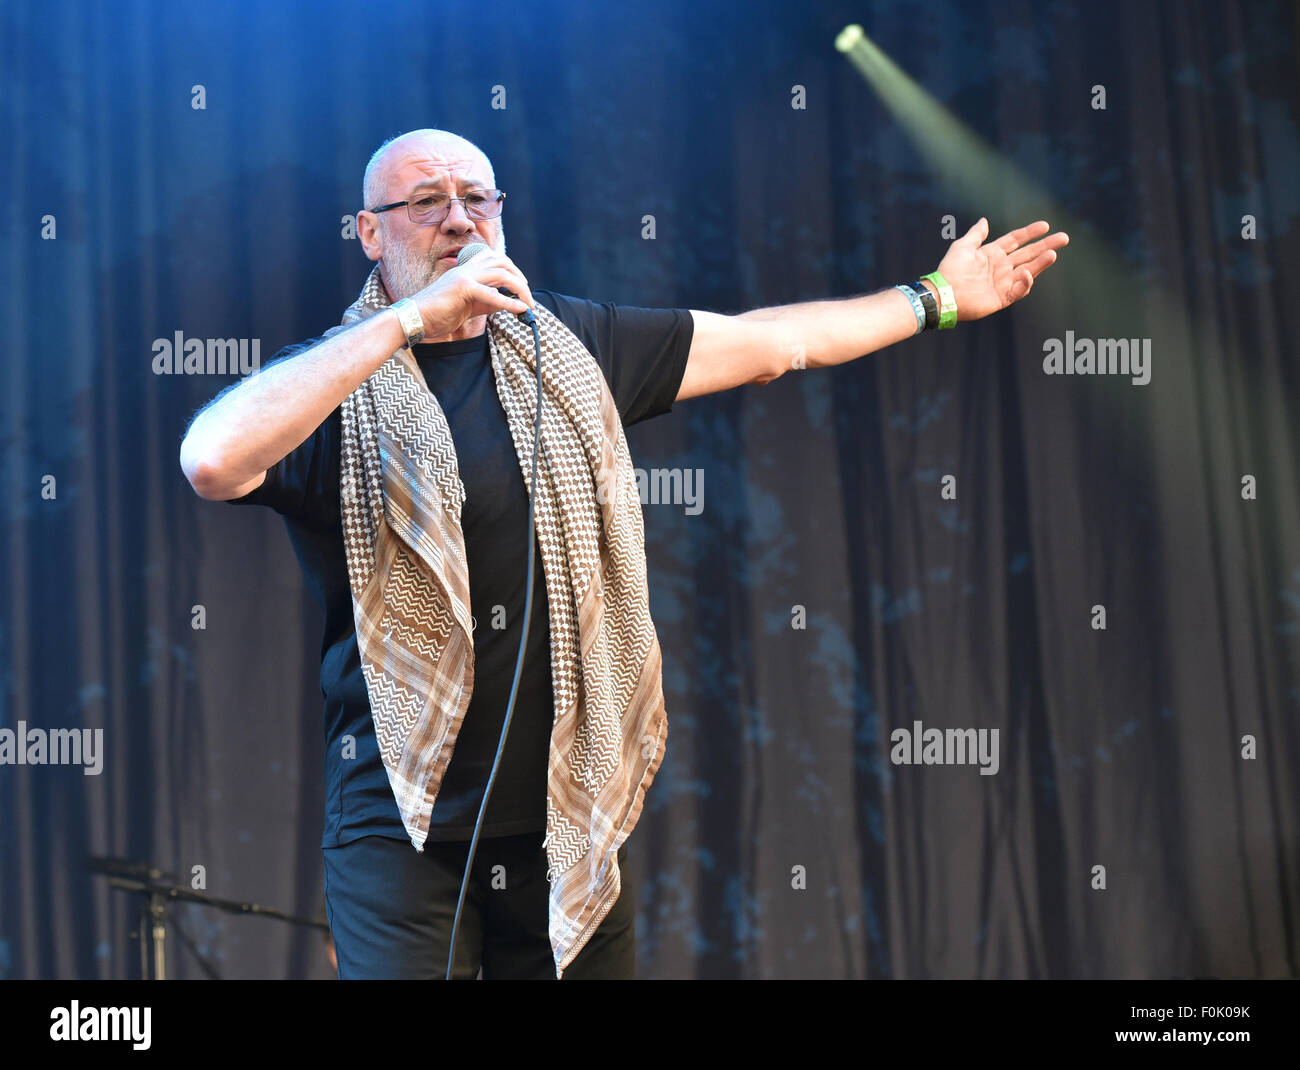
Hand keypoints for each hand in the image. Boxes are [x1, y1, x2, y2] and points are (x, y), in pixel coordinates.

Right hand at [412, 249, 534, 335]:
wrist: (414, 319)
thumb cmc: (437, 314)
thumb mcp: (469, 306)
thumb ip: (488, 303)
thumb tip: (509, 305)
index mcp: (466, 270)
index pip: (495, 261)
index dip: (512, 272)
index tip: (522, 289)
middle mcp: (466, 268)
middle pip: (502, 263)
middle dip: (520, 279)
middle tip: (529, 298)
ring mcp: (464, 276)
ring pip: (501, 274)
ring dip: (520, 289)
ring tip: (529, 305)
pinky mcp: (463, 288)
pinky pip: (492, 294)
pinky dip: (510, 303)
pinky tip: (521, 309)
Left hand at [933, 217, 1068, 321]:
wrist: (944, 294)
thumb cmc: (950, 270)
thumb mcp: (962, 247)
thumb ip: (976, 235)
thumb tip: (984, 220)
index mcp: (992, 254)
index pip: (1016, 241)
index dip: (1030, 233)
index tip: (1045, 225)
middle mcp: (1000, 268)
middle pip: (1028, 254)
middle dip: (1045, 246)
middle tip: (1064, 238)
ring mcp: (1002, 283)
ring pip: (1028, 271)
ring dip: (1041, 263)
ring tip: (1053, 253)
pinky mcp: (1002, 298)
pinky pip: (1019, 290)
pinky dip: (1025, 283)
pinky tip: (1027, 273)